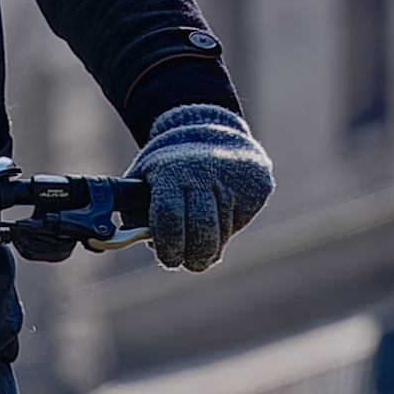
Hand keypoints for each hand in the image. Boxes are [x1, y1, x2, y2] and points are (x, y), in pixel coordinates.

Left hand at [134, 102, 273, 271]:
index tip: (169, 260)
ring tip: (204, 241)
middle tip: (191, 263)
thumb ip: (136, 215)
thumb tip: (136, 246)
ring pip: (224, 230)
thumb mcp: (142, 182)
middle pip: (201, 229)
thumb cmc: (168, 168)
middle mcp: (203, 172)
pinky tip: (221, 212)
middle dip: (195, 256)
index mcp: (169, 171)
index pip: (168, 216)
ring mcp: (233, 177)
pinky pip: (241, 220)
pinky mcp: (257, 184)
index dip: (168, 246)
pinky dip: (231, 226)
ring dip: (213, 244)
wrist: (209, 130)